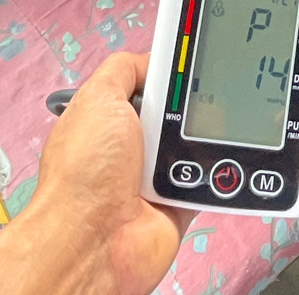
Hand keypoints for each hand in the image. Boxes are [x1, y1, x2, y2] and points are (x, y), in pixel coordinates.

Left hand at [33, 52, 193, 294]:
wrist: (95, 239)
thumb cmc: (82, 173)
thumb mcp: (98, 98)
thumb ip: (124, 69)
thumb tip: (150, 58)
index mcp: (112, 116)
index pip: (151, 82)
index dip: (172, 70)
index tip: (194, 58)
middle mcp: (135, 145)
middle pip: (180, 108)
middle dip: (193, 102)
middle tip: (197, 100)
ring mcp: (158, 174)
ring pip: (199, 141)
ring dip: (203, 138)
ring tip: (196, 137)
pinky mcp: (180, 201)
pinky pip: (210, 176)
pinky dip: (217, 170)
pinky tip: (214, 161)